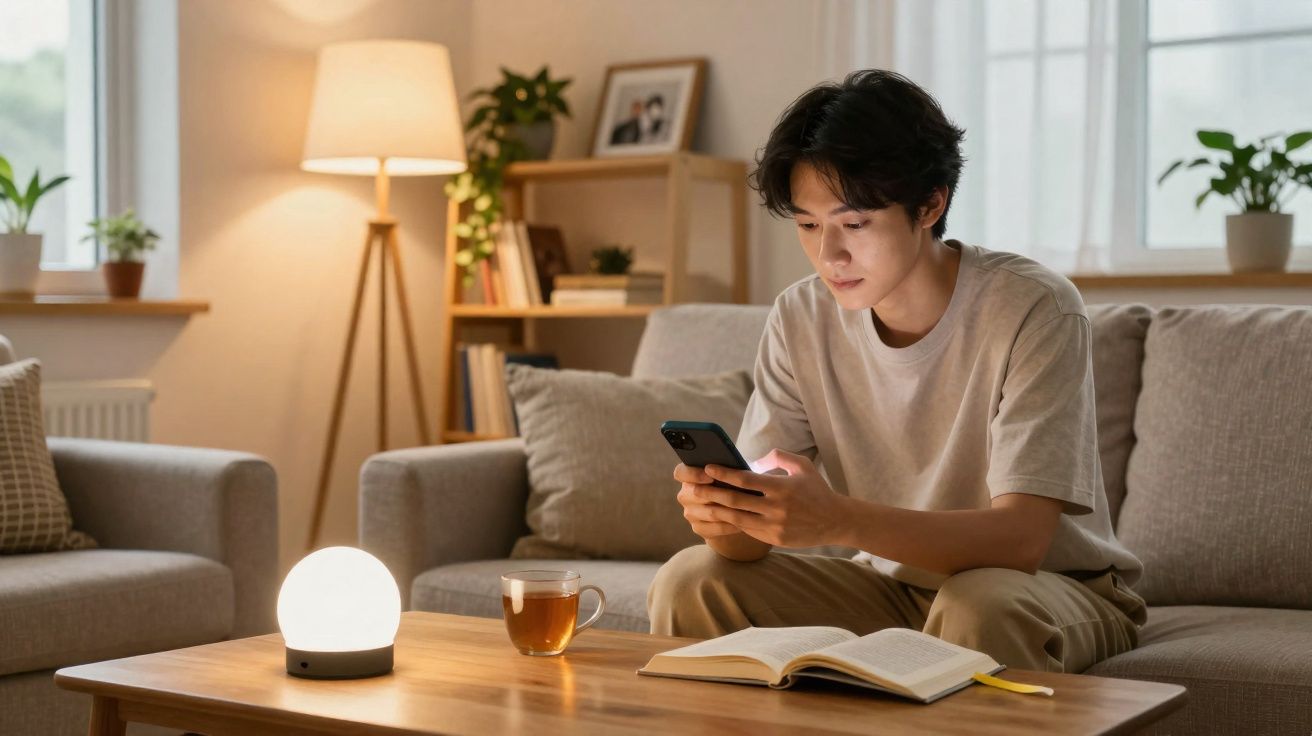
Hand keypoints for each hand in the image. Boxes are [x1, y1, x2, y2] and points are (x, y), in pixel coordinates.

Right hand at [673, 463, 743, 539]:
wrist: (734, 509)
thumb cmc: (732, 483)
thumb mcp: (729, 473)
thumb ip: (726, 469)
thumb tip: (734, 468)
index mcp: (688, 476)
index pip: (680, 473)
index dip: (693, 474)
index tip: (710, 476)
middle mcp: (685, 495)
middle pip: (694, 494)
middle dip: (715, 494)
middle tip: (734, 494)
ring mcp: (690, 513)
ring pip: (708, 512)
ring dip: (727, 510)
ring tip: (745, 509)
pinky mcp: (699, 528)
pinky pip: (715, 528)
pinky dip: (730, 525)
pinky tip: (743, 523)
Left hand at [695, 449, 847, 548]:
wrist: (836, 521)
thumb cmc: (816, 489)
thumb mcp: (802, 465)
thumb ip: (777, 456)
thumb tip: (752, 461)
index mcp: (781, 487)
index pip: (745, 479)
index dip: (723, 473)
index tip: (707, 468)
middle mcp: (776, 508)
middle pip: (735, 501)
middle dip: (711, 494)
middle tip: (694, 488)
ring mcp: (775, 526)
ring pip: (737, 519)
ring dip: (717, 511)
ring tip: (702, 504)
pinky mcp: (775, 539)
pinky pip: (748, 530)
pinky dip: (734, 522)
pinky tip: (722, 516)